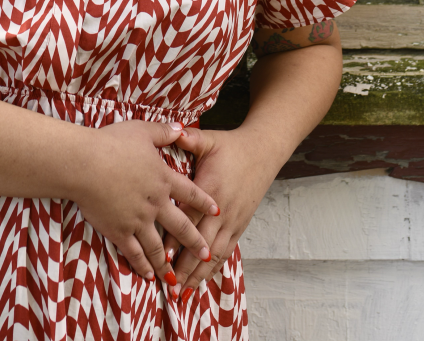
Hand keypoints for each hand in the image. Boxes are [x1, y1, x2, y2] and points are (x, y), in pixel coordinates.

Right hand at [72, 120, 220, 284]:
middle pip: (180, 226)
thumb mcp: (142, 130)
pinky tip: (147, 274)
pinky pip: (134, 252)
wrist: (86, 164)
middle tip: (206, 254)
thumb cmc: (112, 143)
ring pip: (158, 246)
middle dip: (195, 242)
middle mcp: (155, 203)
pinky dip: (142, 265)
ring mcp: (137, 220)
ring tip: (177, 275)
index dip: (204, 202)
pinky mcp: (118, 231)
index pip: (190, 193)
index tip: (216, 211)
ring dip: (169, 262)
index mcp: (163, 179)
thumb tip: (181, 128)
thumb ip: (163, 132)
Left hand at [162, 126, 278, 302]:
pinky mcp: (240, 225)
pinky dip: (213, 268)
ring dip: (198, 274)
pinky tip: (202, 281)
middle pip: (201, 244)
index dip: (176, 238)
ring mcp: (233, 220)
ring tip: (182, 292)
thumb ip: (190, 138)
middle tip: (168, 286)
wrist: (262, 152)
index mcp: (211, 189)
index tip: (161, 255)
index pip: (190, 218)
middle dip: (185, 266)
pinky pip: (226, 251)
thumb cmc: (231, 146)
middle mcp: (222, 210)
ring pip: (214, 253)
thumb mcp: (210, 140)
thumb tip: (173, 131)